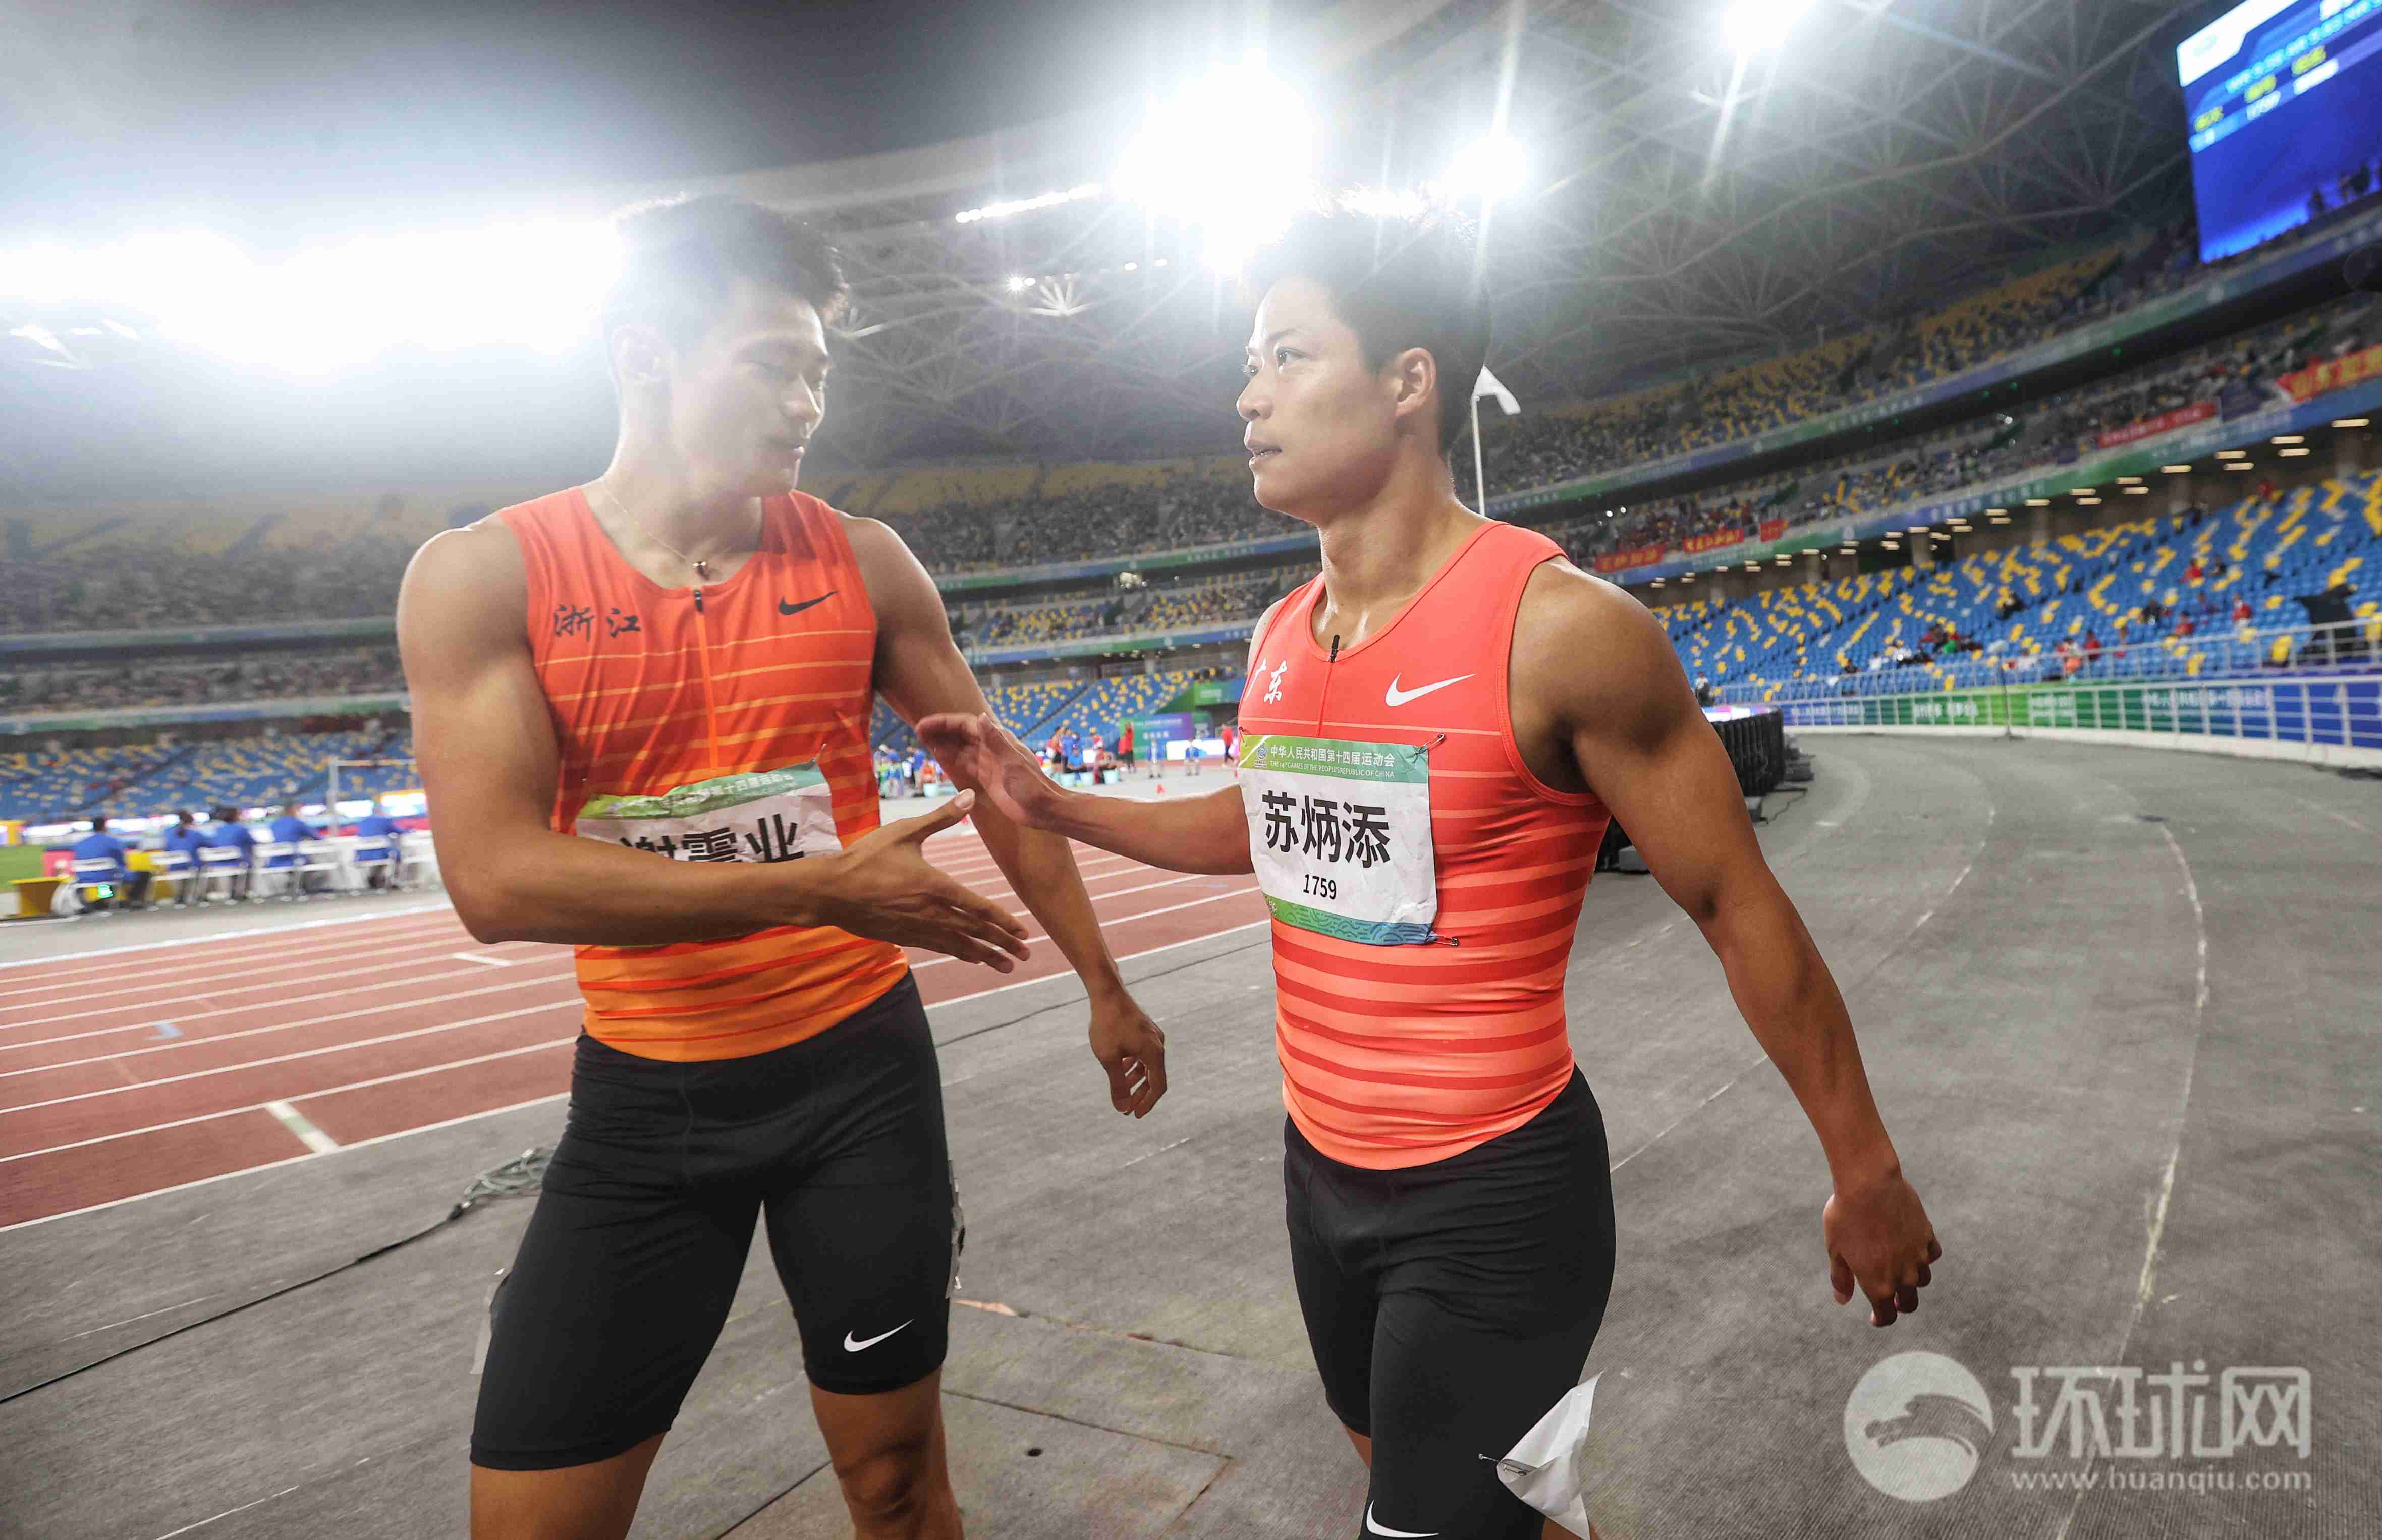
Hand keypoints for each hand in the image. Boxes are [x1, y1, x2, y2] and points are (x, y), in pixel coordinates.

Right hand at [803, 791, 1030, 970]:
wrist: (830, 890)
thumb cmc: (866, 857)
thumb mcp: (904, 832)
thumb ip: (941, 817)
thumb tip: (971, 794)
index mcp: (936, 887)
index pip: (980, 908)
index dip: (1004, 921)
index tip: (1024, 931)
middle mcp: (932, 912)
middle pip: (976, 932)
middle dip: (1003, 944)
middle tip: (1026, 955)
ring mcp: (918, 928)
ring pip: (960, 945)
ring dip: (986, 955)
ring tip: (1007, 966)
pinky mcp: (905, 936)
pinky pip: (940, 947)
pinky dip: (960, 953)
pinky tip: (972, 957)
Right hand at [915, 711, 1059, 830]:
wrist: (1043, 810)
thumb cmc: (1032, 786)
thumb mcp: (1013, 762)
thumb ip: (996, 740)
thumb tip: (981, 716)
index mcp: (998, 739)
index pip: (966, 724)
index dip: (944, 723)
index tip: (924, 725)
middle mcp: (991, 747)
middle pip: (960, 734)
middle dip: (940, 730)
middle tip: (917, 731)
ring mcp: (988, 762)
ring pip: (960, 748)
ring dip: (942, 743)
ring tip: (922, 740)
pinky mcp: (986, 777)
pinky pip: (964, 764)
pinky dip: (950, 759)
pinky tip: (937, 756)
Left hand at [1087, 986, 1166, 1117]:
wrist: (1107, 993)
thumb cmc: (1107, 1025)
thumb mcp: (1109, 1059)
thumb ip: (1117, 1085)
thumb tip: (1122, 1108)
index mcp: (1154, 1053)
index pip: (1158, 1086)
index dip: (1147, 1103)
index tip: (1134, 1115)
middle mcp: (1158, 1044)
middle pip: (1154, 1077)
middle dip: (1140, 1095)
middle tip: (1126, 1109)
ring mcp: (1152, 1036)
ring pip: (1147, 1065)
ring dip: (1135, 1080)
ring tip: (1120, 1090)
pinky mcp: (1144, 1030)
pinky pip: (1143, 1054)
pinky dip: (1133, 1065)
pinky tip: (1120, 1068)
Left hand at [1823, 1169, 1941, 1326]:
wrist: (1869, 1184)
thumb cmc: (1845, 1216)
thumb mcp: (1835, 1250)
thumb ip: (1841, 1278)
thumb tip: (1842, 1300)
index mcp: (1878, 1284)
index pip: (1887, 1315)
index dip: (1881, 1319)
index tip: (1876, 1317)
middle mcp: (1903, 1276)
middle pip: (1909, 1303)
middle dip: (1899, 1305)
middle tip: (1890, 1299)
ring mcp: (1918, 1256)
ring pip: (1922, 1280)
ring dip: (1912, 1281)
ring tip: (1900, 1272)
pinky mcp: (1927, 1235)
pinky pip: (1931, 1254)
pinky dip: (1924, 1256)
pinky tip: (1913, 1249)